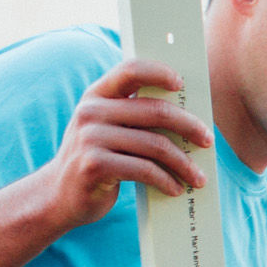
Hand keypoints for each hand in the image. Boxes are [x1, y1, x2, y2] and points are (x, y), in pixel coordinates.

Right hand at [31, 58, 213, 229]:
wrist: (58, 196)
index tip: (183, 84)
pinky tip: (175, 188)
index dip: (159, 72)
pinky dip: (166, 180)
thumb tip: (188, 116)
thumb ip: (133, 116)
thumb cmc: (97, 160)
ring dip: (183, 163)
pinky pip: (144, 170)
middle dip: (189, 127)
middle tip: (208, 141)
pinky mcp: (94, 165)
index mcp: (96, 96)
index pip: (131, 70)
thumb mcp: (108, 130)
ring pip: (155, 145)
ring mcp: (90, 138)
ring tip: (198, 178)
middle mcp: (90, 112)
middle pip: (155, 111)